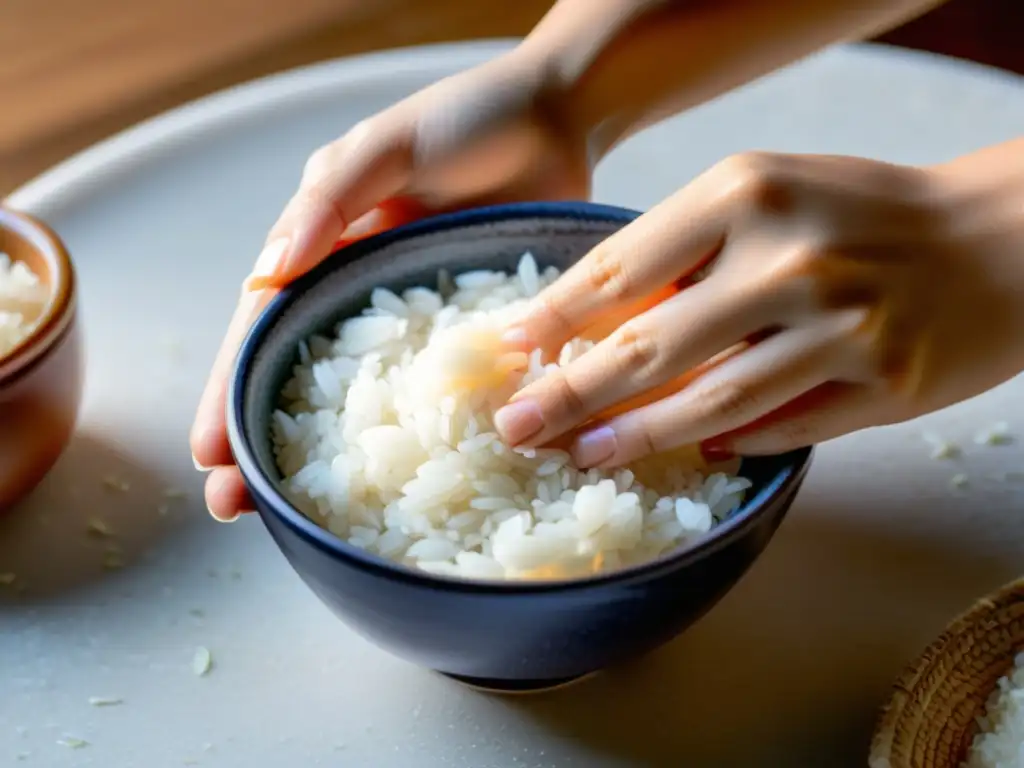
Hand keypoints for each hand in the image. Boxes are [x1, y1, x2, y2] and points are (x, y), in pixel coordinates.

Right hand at [191, 49, 590, 520]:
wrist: (556, 118)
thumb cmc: (463, 120)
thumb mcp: (385, 149)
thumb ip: (330, 202)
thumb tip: (266, 276)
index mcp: (322, 249)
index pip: (262, 329)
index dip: (232, 390)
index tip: (208, 452)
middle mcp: (360, 295)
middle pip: (299, 379)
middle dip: (264, 442)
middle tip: (232, 506)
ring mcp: (417, 325)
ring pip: (365, 401)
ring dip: (331, 457)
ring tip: (300, 515)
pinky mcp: (471, 337)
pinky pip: (442, 395)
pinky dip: (425, 439)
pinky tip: (415, 486)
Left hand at [494, 146, 1023, 466]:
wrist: (1002, 235)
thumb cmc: (867, 211)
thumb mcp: (769, 192)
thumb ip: (687, 249)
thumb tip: (594, 321)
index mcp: (748, 193)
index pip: (623, 268)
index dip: (556, 318)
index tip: (511, 352)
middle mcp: (792, 258)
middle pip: (650, 346)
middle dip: (570, 394)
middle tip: (517, 426)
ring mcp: (842, 328)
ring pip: (711, 402)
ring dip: (637, 437)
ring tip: (581, 454)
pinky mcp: (883, 386)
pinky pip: (783, 429)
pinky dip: (728, 445)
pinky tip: (689, 454)